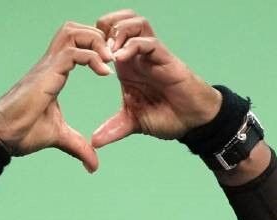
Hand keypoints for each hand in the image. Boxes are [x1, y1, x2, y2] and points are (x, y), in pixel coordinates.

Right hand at [0, 22, 113, 172]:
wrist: (1, 135)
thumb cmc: (21, 133)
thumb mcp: (59, 137)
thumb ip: (78, 147)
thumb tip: (94, 166)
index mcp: (53, 73)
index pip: (75, 44)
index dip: (94, 48)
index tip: (110, 66)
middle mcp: (50, 64)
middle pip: (74, 29)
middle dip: (98, 36)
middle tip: (112, 58)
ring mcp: (48, 66)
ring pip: (73, 32)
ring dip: (96, 41)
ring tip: (109, 60)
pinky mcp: (47, 73)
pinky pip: (74, 53)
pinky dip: (93, 57)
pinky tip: (104, 73)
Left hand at [91, 10, 222, 147]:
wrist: (193, 122)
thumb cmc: (167, 116)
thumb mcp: (133, 122)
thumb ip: (113, 128)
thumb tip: (94, 141)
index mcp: (127, 65)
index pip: (109, 35)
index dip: (94, 40)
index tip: (83, 55)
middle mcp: (139, 55)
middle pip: (120, 20)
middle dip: (104, 26)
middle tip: (95, 46)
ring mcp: (153, 55)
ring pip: (136, 23)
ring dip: (119, 31)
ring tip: (109, 51)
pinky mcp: (166, 59)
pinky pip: (149, 42)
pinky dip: (132, 45)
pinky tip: (120, 58)